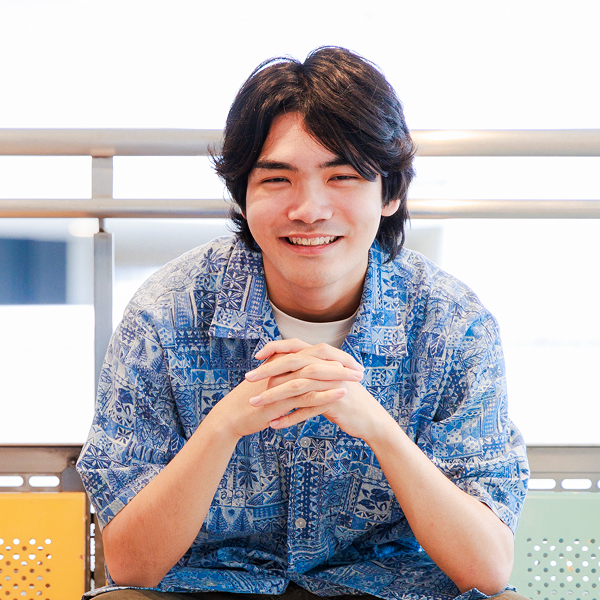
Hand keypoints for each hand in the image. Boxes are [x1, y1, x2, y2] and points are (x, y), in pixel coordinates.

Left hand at [245, 339, 392, 440]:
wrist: (370, 419)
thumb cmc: (345, 398)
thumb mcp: (327, 380)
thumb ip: (310, 369)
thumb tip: (284, 365)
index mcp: (324, 358)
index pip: (295, 346)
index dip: (275, 347)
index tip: (256, 356)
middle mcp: (328, 366)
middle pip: (293, 363)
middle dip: (267, 371)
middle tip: (247, 378)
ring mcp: (332, 383)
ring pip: (297, 387)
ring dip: (273, 396)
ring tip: (255, 404)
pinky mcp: (335, 401)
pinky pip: (307, 410)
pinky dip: (289, 418)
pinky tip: (274, 424)